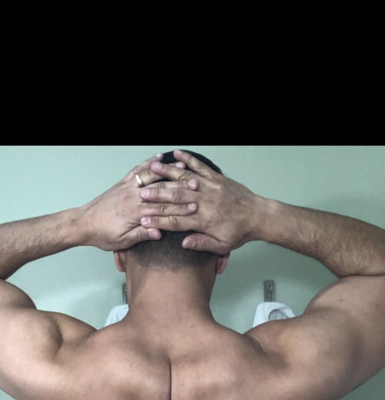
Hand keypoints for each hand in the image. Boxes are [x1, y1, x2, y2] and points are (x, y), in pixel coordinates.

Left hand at [82, 153, 200, 251]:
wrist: (83, 224)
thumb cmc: (102, 235)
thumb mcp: (122, 241)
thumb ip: (141, 235)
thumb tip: (159, 233)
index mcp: (134, 214)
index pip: (162, 210)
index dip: (179, 209)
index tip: (194, 208)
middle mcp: (132, 197)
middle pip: (160, 191)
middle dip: (179, 187)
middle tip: (195, 184)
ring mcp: (127, 188)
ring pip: (150, 176)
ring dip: (167, 171)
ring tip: (182, 165)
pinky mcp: (122, 183)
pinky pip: (137, 170)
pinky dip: (148, 163)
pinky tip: (158, 158)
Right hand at [137, 149, 261, 254]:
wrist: (258, 216)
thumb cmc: (239, 232)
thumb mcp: (221, 245)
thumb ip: (201, 244)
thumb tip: (183, 243)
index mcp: (204, 220)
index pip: (176, 221)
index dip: (159, 220)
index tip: (143, 220)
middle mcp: (206, 202)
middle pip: (176, 198)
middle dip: (157, 195)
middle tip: (141, 193)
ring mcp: (211, 187)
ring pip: (185, 179)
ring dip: (168, 173)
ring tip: (153, 168)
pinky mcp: (217, 178)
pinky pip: (200, 167)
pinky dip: (189, 160)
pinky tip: (177, 154)